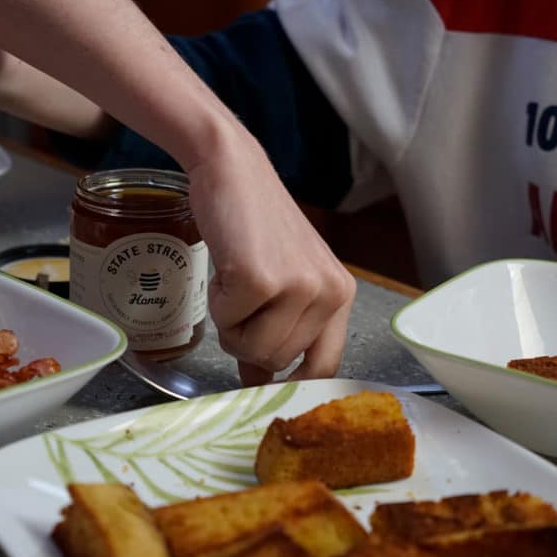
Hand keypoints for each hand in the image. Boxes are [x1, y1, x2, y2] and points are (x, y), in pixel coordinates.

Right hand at [187, 131, 355, 384]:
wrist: (233, 170)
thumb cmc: (255, 222)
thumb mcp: (284, 276)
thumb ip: (282, 328)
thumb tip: (258, 381)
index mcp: (341, 294)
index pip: (325, 367)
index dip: (292, 384)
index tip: (265, 385)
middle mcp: (329, 293)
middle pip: (278, 362)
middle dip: (247, 339)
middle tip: (240, 296)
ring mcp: (298, 286)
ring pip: (253, 350)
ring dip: (231, 323)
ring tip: (235, 280)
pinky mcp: (262, 280)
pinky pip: (227, 324)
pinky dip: (215, 303)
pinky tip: (225, 268)